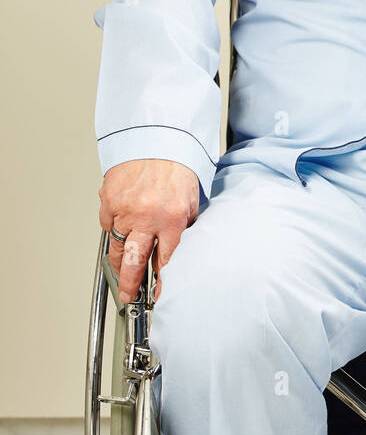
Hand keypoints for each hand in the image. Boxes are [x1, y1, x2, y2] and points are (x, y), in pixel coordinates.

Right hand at [98, 160, 199, 303]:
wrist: (156, 138)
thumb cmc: (176, 167)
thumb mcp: (190, 201)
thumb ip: (183, 227)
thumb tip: (178, 252)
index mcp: (172, 219)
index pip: (166, 261)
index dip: (163, 283)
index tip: (160, 295)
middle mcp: (147, 218)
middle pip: (135, 261)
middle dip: (131, 284)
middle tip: (129, 296)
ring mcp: (125, 210)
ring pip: (117, 247)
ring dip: (118, 262)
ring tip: (121, 273)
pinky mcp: (109, 201)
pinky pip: (107, 225)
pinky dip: (112, 230)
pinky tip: (120, 230)